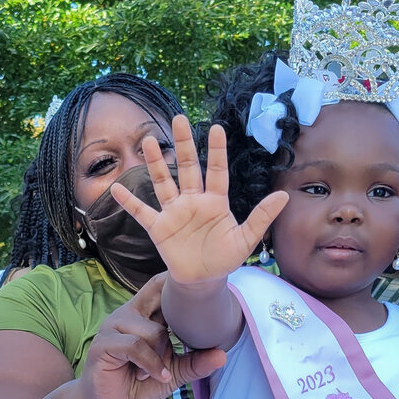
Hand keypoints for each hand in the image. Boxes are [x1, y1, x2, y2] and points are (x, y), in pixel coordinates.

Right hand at [77, 273, 226, 398]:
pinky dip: (150, 364)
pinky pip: (135, 346)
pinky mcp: (103, 344)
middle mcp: (127, 313)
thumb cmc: (139, 383)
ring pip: (152, 330)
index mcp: (143, 313)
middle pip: (160, 299)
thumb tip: (222, 355)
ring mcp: (113, 326)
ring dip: (161, 356)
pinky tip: (150, 376)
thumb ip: (195, 362)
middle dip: (177, 320)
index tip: (200, 285)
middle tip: (180, 345)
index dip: (177, 280)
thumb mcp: (173, 372)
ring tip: (158, 373)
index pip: (159, 285)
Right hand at [110, 116, 287, 287]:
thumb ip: (261, 217)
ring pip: (163, 182)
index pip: (217, 171)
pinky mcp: (159, 227)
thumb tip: (284, 196)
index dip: (216, 150)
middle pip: (187, 167)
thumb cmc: (225, 257)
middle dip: (183, 144)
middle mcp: (193, 200)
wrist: (203, 279)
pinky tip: (115, 188)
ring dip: (155, 163)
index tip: (216, 128)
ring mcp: (174, 212)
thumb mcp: (246, 239)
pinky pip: (141, 212)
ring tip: (148, 142)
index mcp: (215, 201)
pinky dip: (128, 202)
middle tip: (179, 119)